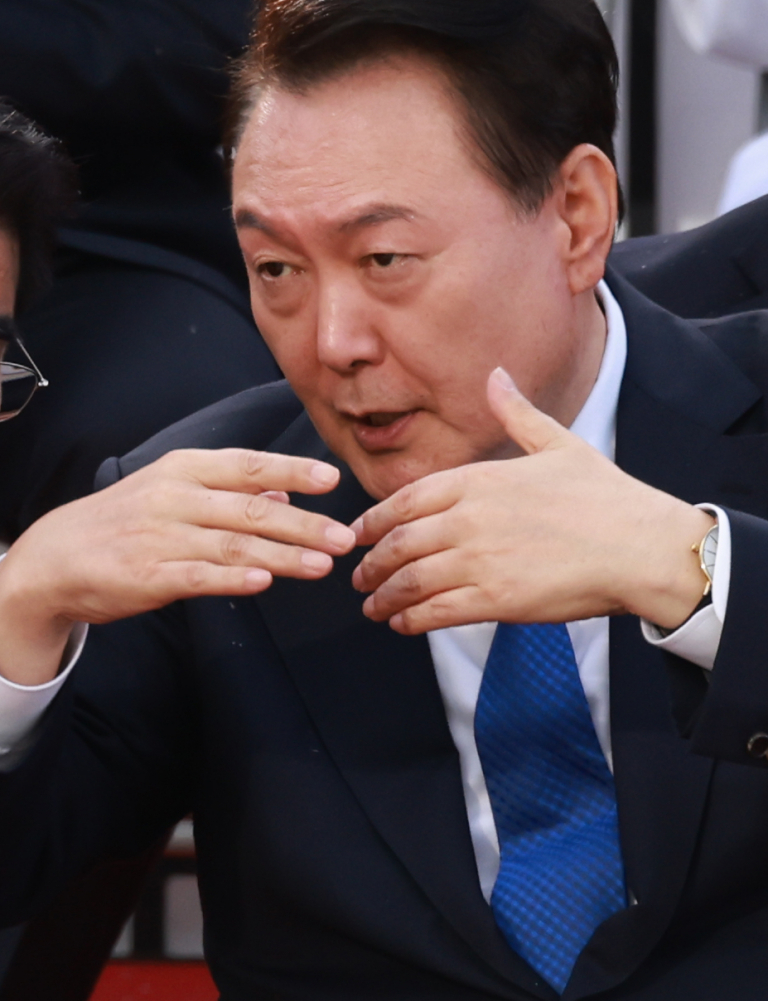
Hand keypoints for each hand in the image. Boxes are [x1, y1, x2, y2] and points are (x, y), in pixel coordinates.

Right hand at [0, 448, 353, 685]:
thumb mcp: (170, 490)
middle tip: (344, 536)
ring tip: (323, 565)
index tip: (332, 481)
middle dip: (303, 523)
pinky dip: (233, 578)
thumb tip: (282, 487)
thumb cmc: (121, 523)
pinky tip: (264, 582)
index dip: (292, 471)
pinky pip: (199, 576)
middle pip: (250, 507)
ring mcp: (159, 538)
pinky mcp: (147, 576)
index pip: (247, 464)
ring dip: (283, 555)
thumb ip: (224, 490)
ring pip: (233, 544)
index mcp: (181, 470)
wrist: (54, 558)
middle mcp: (173, 498)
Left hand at [350, 367, 715, 635]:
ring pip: (410, 581)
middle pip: (399, 543)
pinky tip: (403, 624)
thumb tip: (496, 375)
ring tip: (373, 607)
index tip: (360, 534)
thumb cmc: (606, 497)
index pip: (405, 501)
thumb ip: (516, 414)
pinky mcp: (494, 600)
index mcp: (478, 480)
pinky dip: (411, 620)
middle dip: (371, 563)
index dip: (375, 521)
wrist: (642, 547)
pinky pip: (435, 612)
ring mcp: (479, 561)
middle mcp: (469, 518)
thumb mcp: (558, 444)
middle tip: (359, 576)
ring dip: (384, 596)